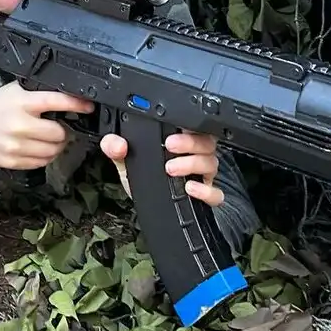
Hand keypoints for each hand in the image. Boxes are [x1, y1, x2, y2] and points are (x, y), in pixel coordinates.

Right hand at [0, 82, 92, 170]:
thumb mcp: (14, 92)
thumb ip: (38, 93)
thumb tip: (69, 95)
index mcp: (21, 103)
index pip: (55, 101)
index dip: (76, 104)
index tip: (88, 106)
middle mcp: (18, 125)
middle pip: (59, 133)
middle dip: (63, 130)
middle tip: (58, 126)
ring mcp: (15, 146)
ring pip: (53, 151)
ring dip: (56, 145)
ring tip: (48, 137)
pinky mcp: (14, 162)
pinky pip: (42, 162)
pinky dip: (45, 156)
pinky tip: (37, 146)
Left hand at [100, 131, 224, 208]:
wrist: (149, 206)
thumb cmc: (142, 177)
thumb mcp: (125, 160)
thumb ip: (115, 148)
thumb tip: (116, 144)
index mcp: (179, 140)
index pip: (193, 125)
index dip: (188, 123)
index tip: (171, 127)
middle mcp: (195, 155)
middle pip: (206, 141)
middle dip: (189, 142)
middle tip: (169, 146)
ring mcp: (202, 174)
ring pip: (210, 163)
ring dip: (192, 163)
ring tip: (170, 168)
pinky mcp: (205, 195)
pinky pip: (215, 193)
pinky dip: (206, 191)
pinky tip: (190, 188)